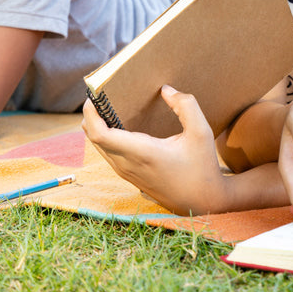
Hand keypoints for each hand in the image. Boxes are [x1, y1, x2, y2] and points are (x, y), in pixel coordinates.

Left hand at [81, 85, 227, 214]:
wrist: (201, 202)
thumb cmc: (202, 167)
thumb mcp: (202, 133)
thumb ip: (186, 106)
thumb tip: (165, 89)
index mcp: (142, 152)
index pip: (100, 134)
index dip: (90, 113)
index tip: (94, 95)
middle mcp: (128, 164)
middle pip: (93, 137)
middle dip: (90, 114)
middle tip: (100, 93)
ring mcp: (126, 172)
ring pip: (98, 146)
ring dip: (96, 125)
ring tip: (107, 105)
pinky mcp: (129, 175)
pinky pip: (107, 153)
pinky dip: (104, 136)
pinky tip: (117, 123)